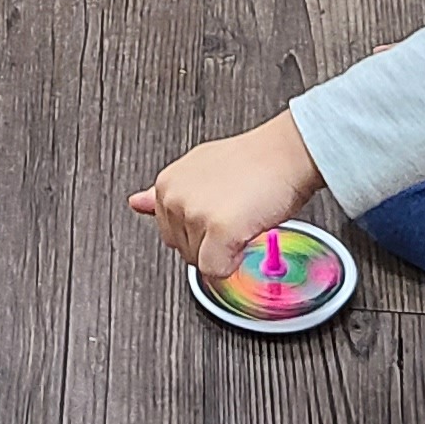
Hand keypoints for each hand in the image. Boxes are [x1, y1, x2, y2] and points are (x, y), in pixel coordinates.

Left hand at [130, 108, 323, 280]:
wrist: (288, 153)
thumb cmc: (254, 162)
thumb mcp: (199, 168)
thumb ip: (167, 192)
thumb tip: (137, 203)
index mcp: (167, 183)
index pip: (170, 232)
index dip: (200, 229)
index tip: (219, 211)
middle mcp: (175, 197)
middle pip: (183, 250)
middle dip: (210, 242)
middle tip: (234, 213)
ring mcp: (195, 214)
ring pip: (200, 262)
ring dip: (225, 249)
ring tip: (242, 215)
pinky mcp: (219, 230)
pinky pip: (216, 270)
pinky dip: (234, 262)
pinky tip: (245, 234)